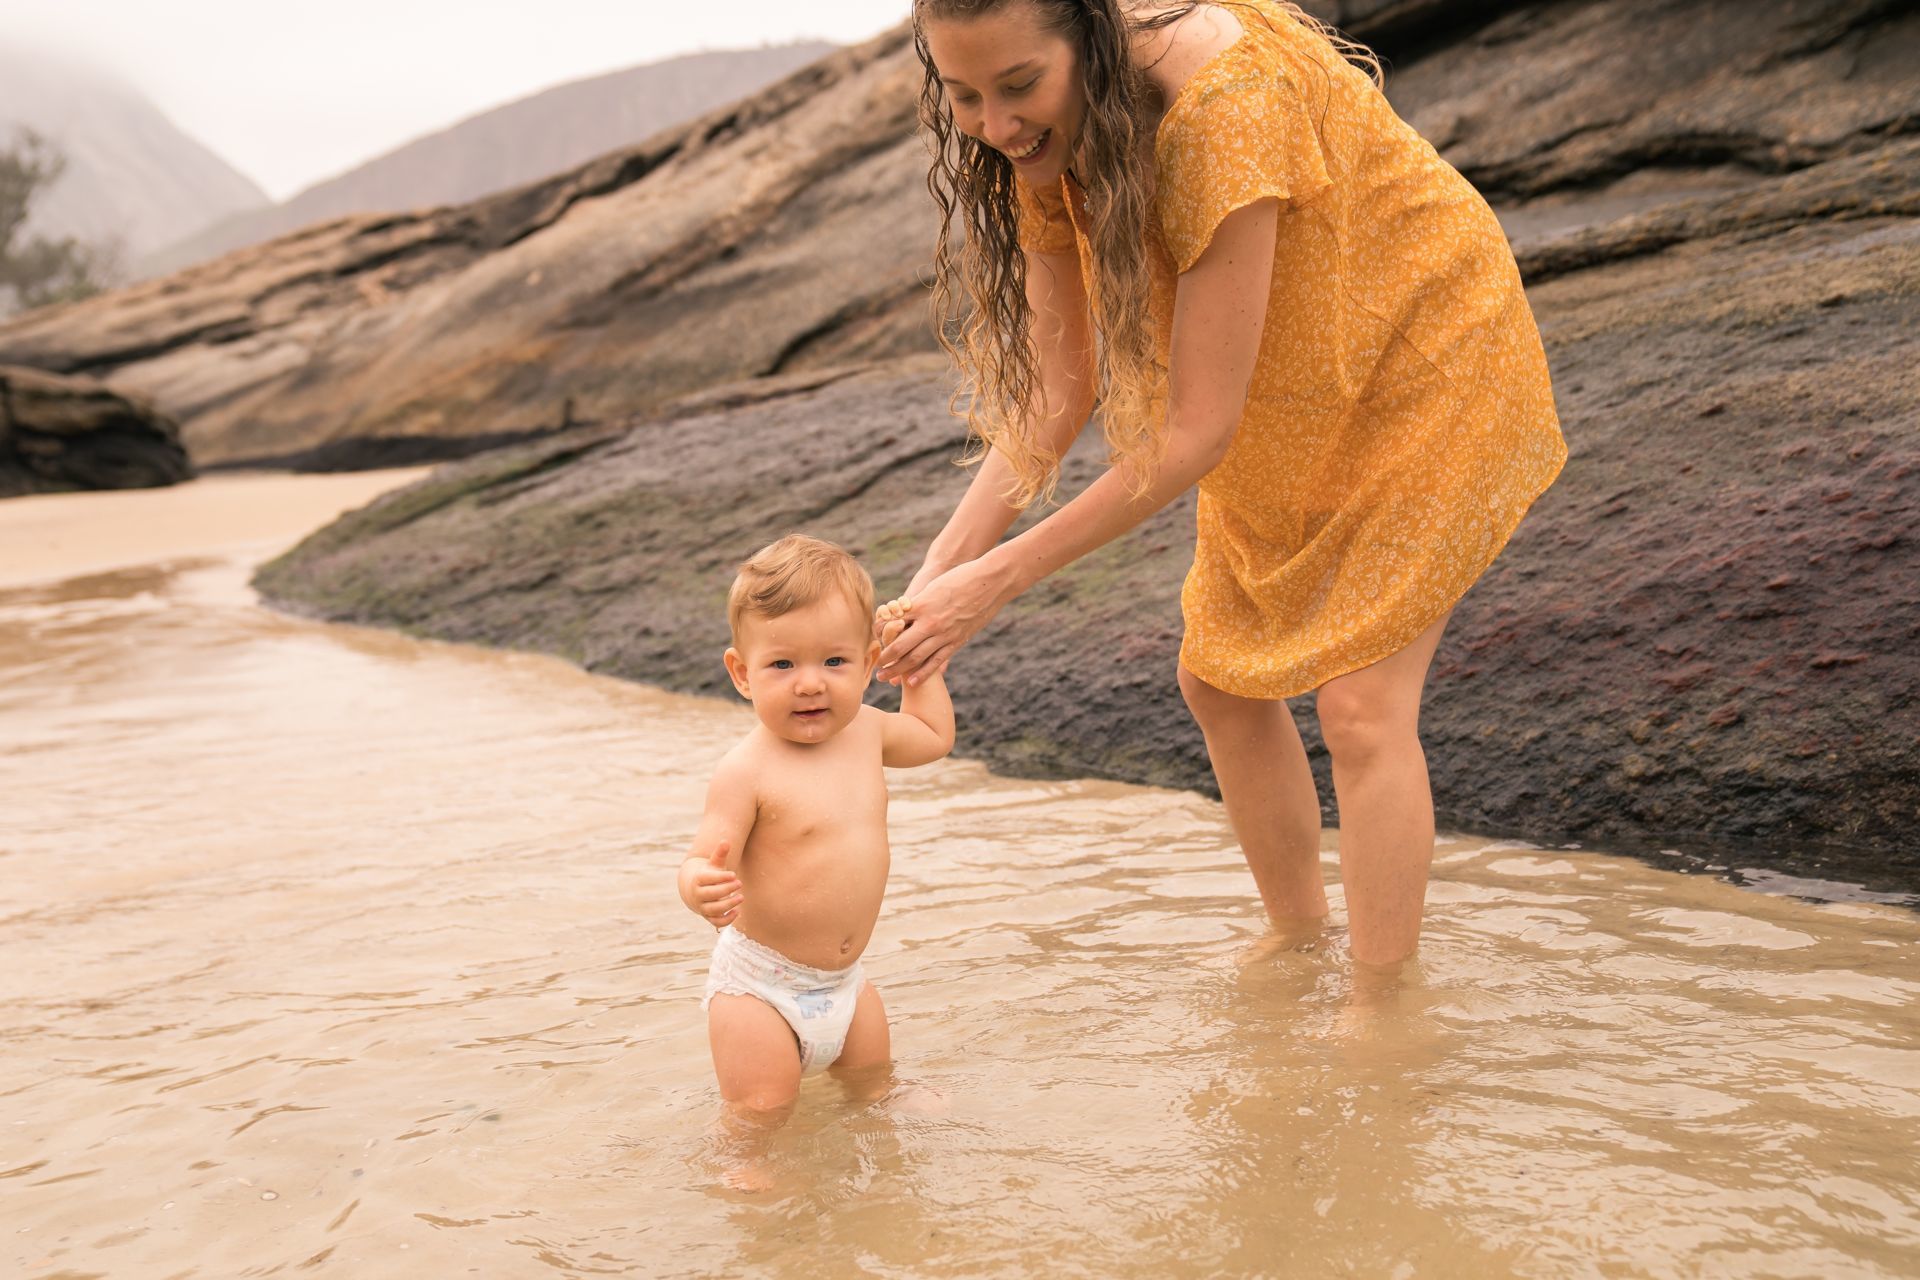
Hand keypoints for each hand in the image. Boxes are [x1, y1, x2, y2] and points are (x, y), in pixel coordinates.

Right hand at [686, 841, 741, 928]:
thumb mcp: (713, 863)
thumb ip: (720, 854)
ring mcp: (702, 907)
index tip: (734, 874)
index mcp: (698, 879)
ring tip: (741, 897)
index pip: (707, 879)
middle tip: (740, 883)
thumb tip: (726, 842)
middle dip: (726, 889)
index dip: (720, 877)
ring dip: (728, 905)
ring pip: (714, 909)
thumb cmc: (709, 874)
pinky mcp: (708, 917)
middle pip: (711, 894)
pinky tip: (737, 911)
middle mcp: (698, 894)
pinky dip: (726, 920)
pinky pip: (716, 922)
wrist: (695, 890)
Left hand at [876, 557, 1004, 686]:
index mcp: (921, 605)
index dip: (879, 633)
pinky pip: (937, 661)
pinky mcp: (957, 641)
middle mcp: (930, 622)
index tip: (871, 641)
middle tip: (874, 668)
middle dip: (885, 658)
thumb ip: (918, 602)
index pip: (892, 623)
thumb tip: (903, 613)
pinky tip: (911, 682)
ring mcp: (945, 633)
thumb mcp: (933, 586)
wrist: (990, 581)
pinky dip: (923, 673)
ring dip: (898, 669)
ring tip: (886, 677)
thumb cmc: (960, 577)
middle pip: (901, 645)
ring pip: (916, 657)